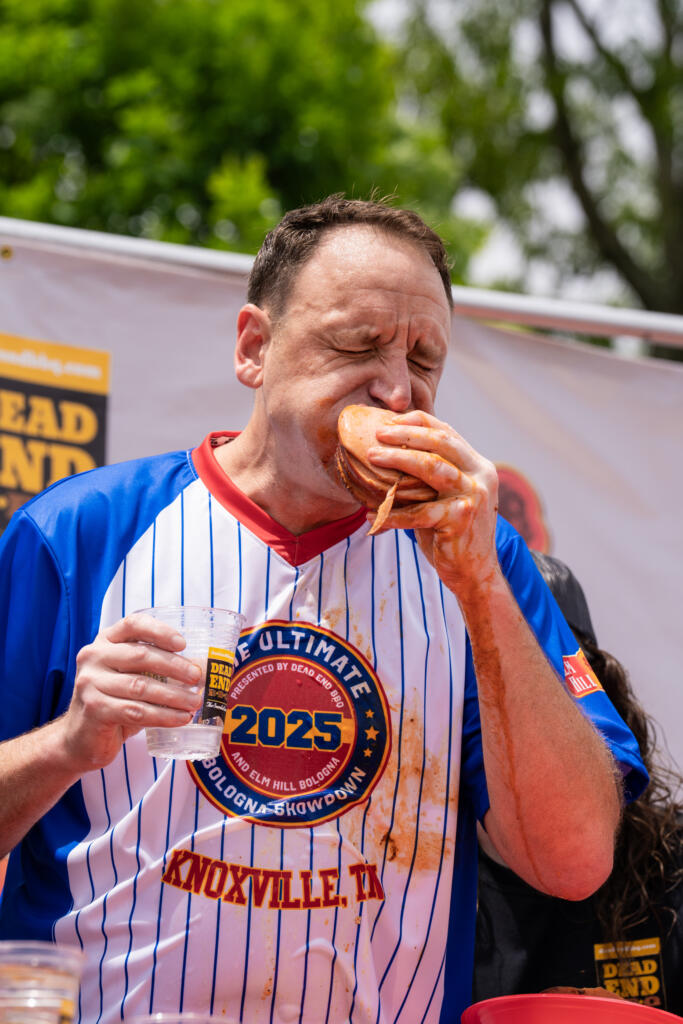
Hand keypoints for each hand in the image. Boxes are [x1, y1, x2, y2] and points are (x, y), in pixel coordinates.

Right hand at [59, 613, 203, 771]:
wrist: (79, 739)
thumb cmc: (113, 702)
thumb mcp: (131, 678)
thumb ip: (154, 669)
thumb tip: (200, 668)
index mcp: (105, 642)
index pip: (133, 624)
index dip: (160, 631)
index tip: (183, 644)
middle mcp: (94, 657)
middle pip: (141, 655)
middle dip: (175, 666)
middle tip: (197, 677)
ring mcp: (90, 683)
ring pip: (141, 686)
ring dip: (174, 695)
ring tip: (195, 702)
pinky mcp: (95, 709)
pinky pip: (136, 711)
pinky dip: (163, 716)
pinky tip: (181, 718)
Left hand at [365, 410, 499, 596]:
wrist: (475, 574)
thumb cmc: (452, 535)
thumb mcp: (446, 498)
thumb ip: (430, 478)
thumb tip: (389, 456)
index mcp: (477, 466)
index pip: (448, 432)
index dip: (418, 422)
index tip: (390, 421)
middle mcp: (480, 476)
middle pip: (441, 442)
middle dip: (406, 434)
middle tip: (378, 434)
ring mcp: (473, 496)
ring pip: (432, 467)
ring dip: (398, 460)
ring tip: (372, 457)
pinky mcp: (461, 518)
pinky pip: (419, 512)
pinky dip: (393, 514)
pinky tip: (372, 517)